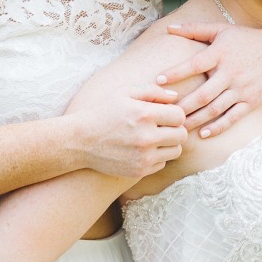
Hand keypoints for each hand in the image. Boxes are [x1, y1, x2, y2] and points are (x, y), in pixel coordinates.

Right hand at [69, 82, 187, 177]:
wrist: (79, 142)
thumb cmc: (103, 113)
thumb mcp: (124, 93)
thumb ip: (152, 91)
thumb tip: (176, 97)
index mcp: (144, 114)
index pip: (179, 115)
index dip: (174, 113)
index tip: (164, 114)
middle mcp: (146, 137)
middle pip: (181, 135)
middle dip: (175, 129)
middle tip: (162, 126)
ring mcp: (143, 156)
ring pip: (175, 151)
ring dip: (169, 144)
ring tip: (153, 138)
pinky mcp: (139, 171)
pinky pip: (162, 163)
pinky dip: (157, 156)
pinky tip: (142, 149)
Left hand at [157, 23, 261, 137]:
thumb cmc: (246, 39)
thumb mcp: (221, 30)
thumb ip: (194, 29)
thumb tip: (169, 28)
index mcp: (221, 54)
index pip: (195, 64)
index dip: (176, 73)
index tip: (158, 80)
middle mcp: (231, 72)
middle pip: (203, 94)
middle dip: (183, 106)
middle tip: (165, 114)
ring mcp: (241, 89)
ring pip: (215, 108)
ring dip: (195, 119)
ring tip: (179, 127)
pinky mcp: (251, 101)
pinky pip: (232, 117)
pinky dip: (218, 127)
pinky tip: (203, 133)